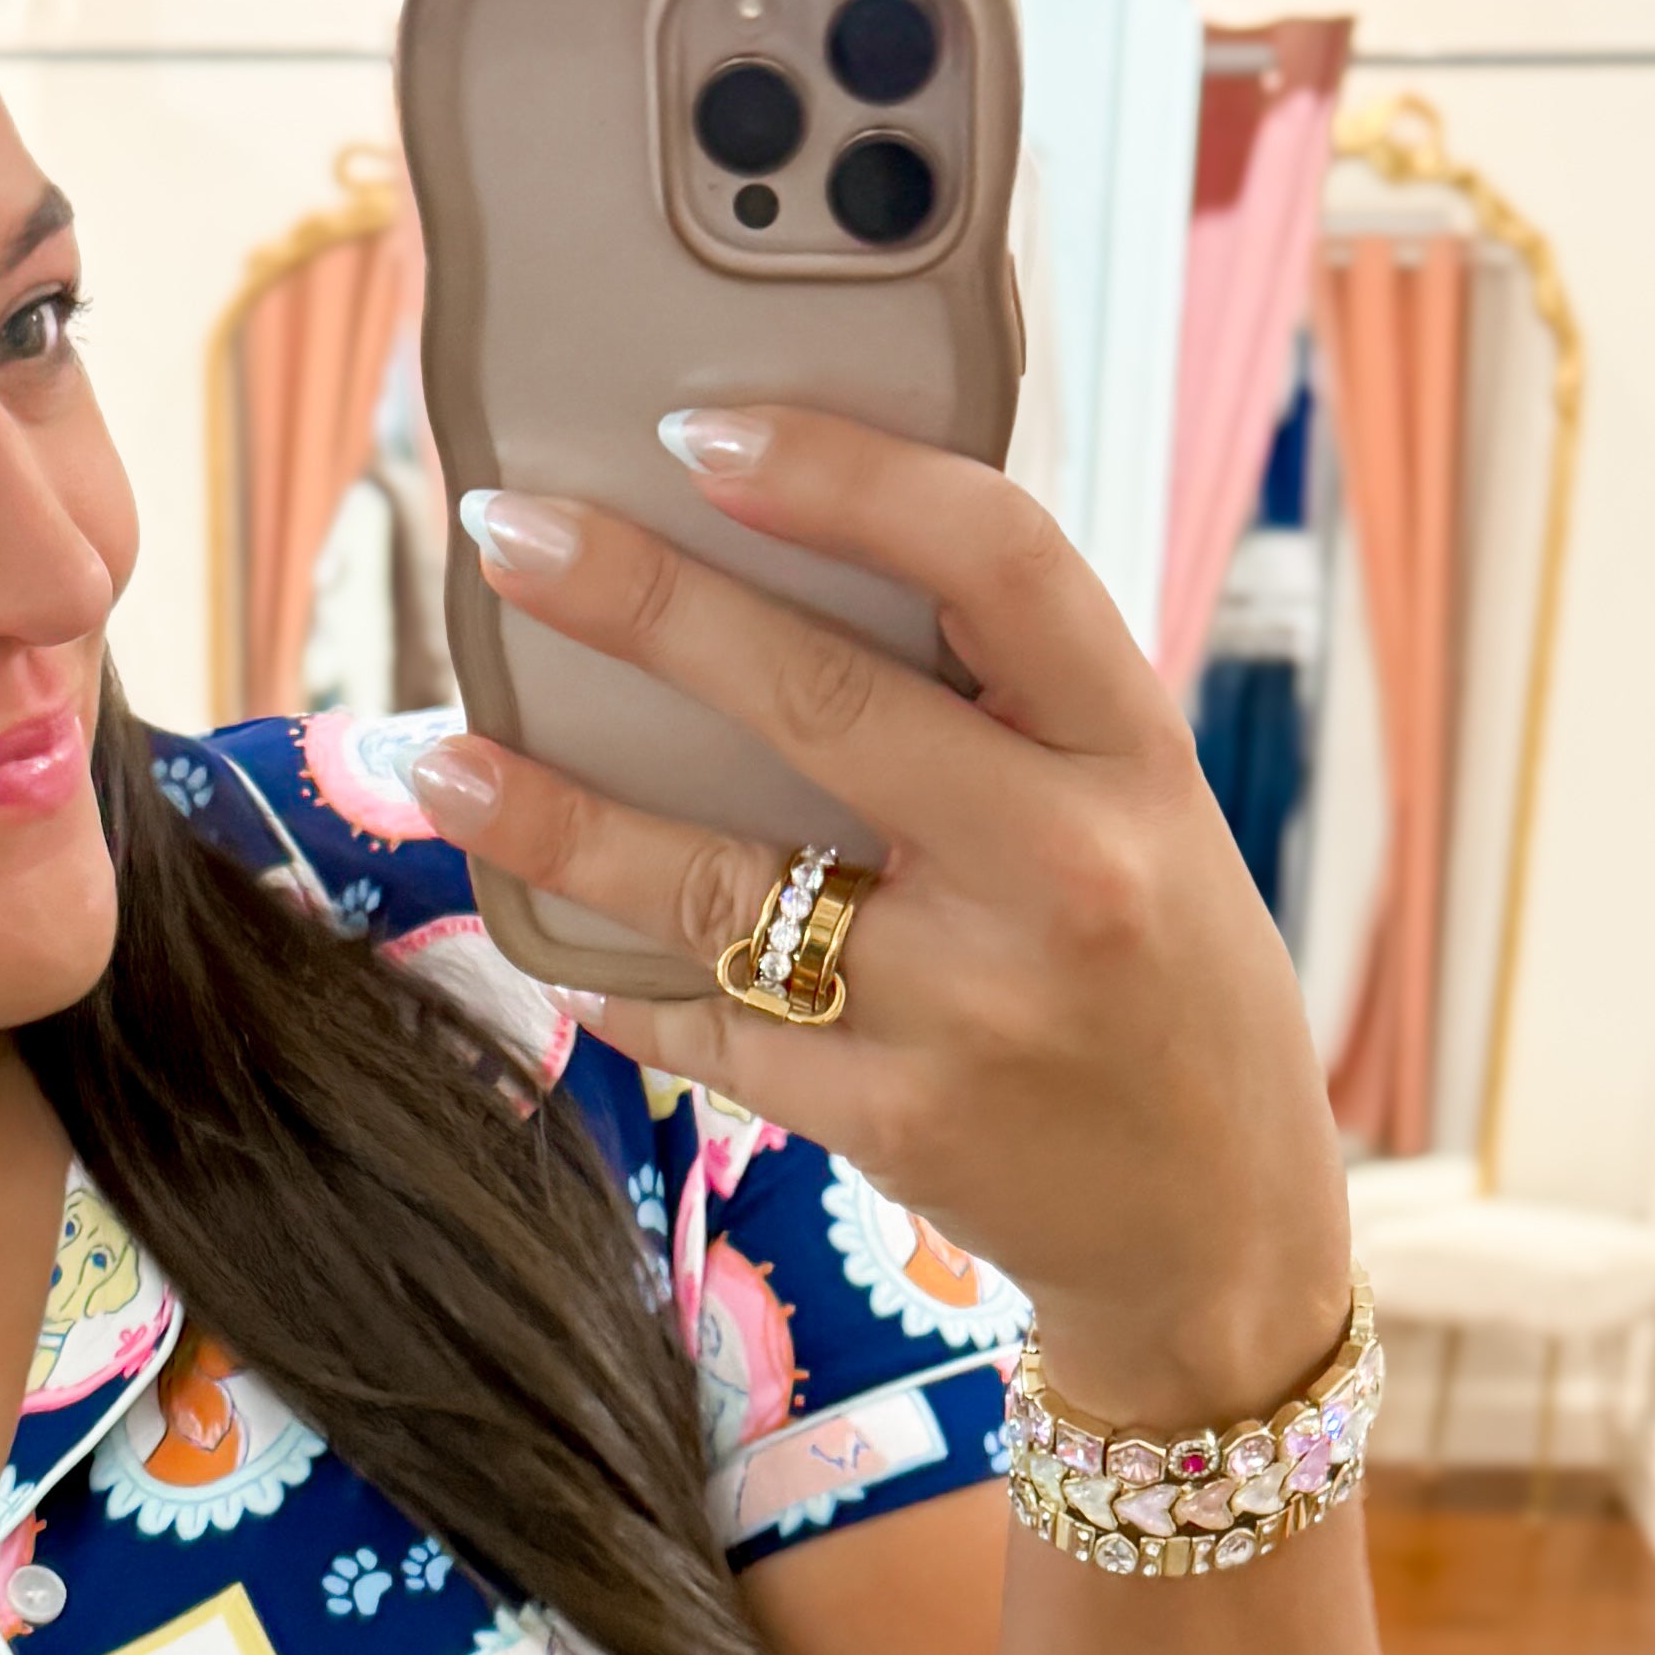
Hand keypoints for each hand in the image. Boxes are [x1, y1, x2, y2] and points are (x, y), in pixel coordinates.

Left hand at [407, 404, 1352, 1433]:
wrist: (1217, 1224)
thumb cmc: (1157, 974)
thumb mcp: (1139, 810)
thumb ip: (1005, 707)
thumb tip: (788, 561)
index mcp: (1135, 756)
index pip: (997, 563)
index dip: (844, 479)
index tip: (702, 430)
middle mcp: (1067, 872)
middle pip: (821, 708)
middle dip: (643, 607)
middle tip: (509, 535)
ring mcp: (978, 1009)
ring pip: (722, 886)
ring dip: (556, 819)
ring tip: (437, 757)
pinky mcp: (902, 1124)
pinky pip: (715, 1030)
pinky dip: (617, 977)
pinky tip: (541, 932)